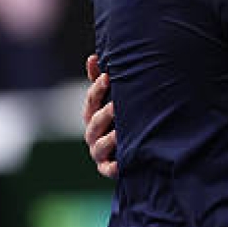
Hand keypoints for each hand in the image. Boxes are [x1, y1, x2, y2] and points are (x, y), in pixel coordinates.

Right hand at [83, 54, 117, 177]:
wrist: (136, 148)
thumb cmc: (122, 117)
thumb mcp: (114, 97)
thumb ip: (102, 80)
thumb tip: (93, 57)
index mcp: (93, 113)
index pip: (91, 100)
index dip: (97, 88)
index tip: (107, 77)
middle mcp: (93, 133)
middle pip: (94, 122)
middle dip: (104, 113)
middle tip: (116, 105)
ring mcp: (99, 152)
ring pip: (100, 145)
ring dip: (109, 139)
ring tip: (119, 133)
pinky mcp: (108, 168)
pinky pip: (108, 169)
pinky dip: (113, 167)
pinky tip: (121, 163)